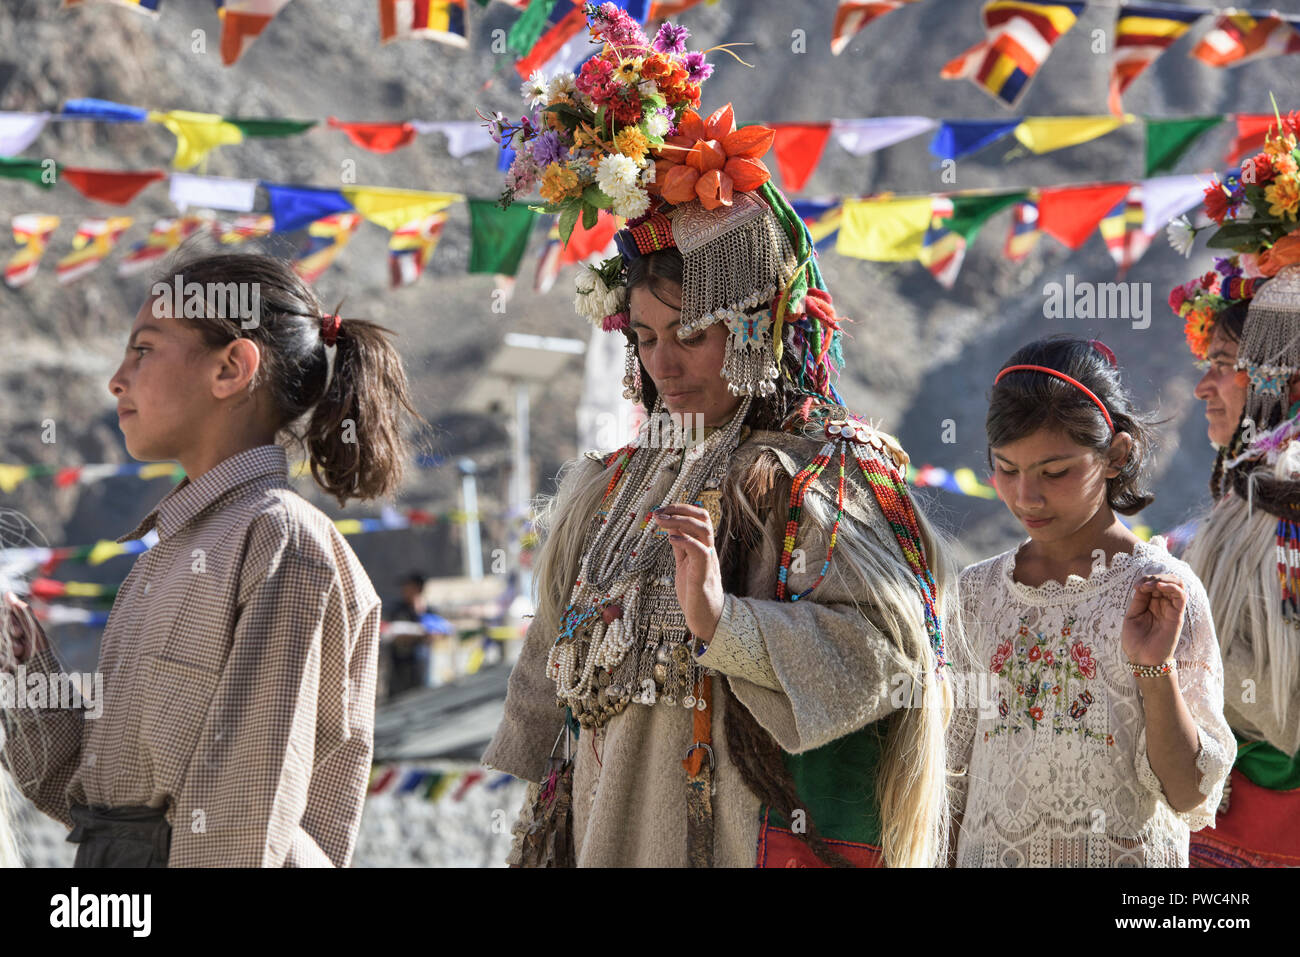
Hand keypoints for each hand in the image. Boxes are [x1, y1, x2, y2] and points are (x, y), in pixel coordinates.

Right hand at [3, 591, 46, 668]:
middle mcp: (4, 636)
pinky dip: (2, 661)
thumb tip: (8, 593)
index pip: (2, 616)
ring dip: (6, 652)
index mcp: (11, 626)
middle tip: (20, 649)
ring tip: (19, 657)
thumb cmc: (39, 650)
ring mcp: (2, 647)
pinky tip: (12, 665)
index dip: (9, 624)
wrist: (41, 673)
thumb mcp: (32, 629)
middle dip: (8, 639)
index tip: (19, 632)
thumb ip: (21, 611)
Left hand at [651, 504, 723, 642]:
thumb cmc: (695, 592)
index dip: (681, 509)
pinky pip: (701, 553)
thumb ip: (681, 547)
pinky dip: (686, 541)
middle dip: (681, 509)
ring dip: (681, 521)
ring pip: (704, 531)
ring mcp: (707, 563)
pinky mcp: (702, 577)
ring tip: (661, 520)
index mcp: (703, 546)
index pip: (699, 518)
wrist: (706, 618)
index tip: (661, 509)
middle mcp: (708, 551)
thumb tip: (671, 529)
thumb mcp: (684, 564)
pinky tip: (670, 538)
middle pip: (704, 518)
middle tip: (659, 512)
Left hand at [1121, 574, 1184, 667]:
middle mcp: (1163, 605)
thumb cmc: (1136, 641)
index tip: (1136, 586)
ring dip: (1163, 579)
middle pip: (1167, 580)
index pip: (1154, 583)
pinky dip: (1172, 586)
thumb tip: (1143, 584)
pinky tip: (1159, 586)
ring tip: (1152, 584)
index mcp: (1151, 604)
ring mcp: (1171, 610)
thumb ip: (1139, 600)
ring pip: (1177, 584)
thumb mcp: (1132, 616)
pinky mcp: (1177, 616)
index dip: (1145, 579)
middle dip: (1154, 576)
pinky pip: (1181, 596)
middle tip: (1143, 584)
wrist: (1143, 660)